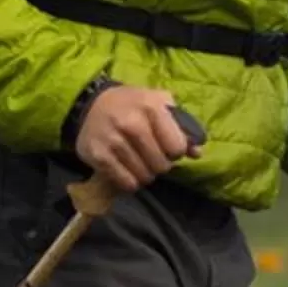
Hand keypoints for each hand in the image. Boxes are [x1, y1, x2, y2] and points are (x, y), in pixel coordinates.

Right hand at [74, 85, 200, 193]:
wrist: (90, 104)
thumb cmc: (131, 105)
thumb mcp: (158, 104)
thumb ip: (181, 126)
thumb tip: (197, 153)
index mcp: (151, 107)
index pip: (177, 147)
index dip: (175, 151)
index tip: (167, 148)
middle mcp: (132, 123)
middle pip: (161, 165)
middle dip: (160, 164)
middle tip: (152, 157)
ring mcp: (114, 141)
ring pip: (144, 176)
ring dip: (145, 174)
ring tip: (139, 162)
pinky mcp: (99, 156)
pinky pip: (126, 183)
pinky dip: (130, 181)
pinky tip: (127, 170)